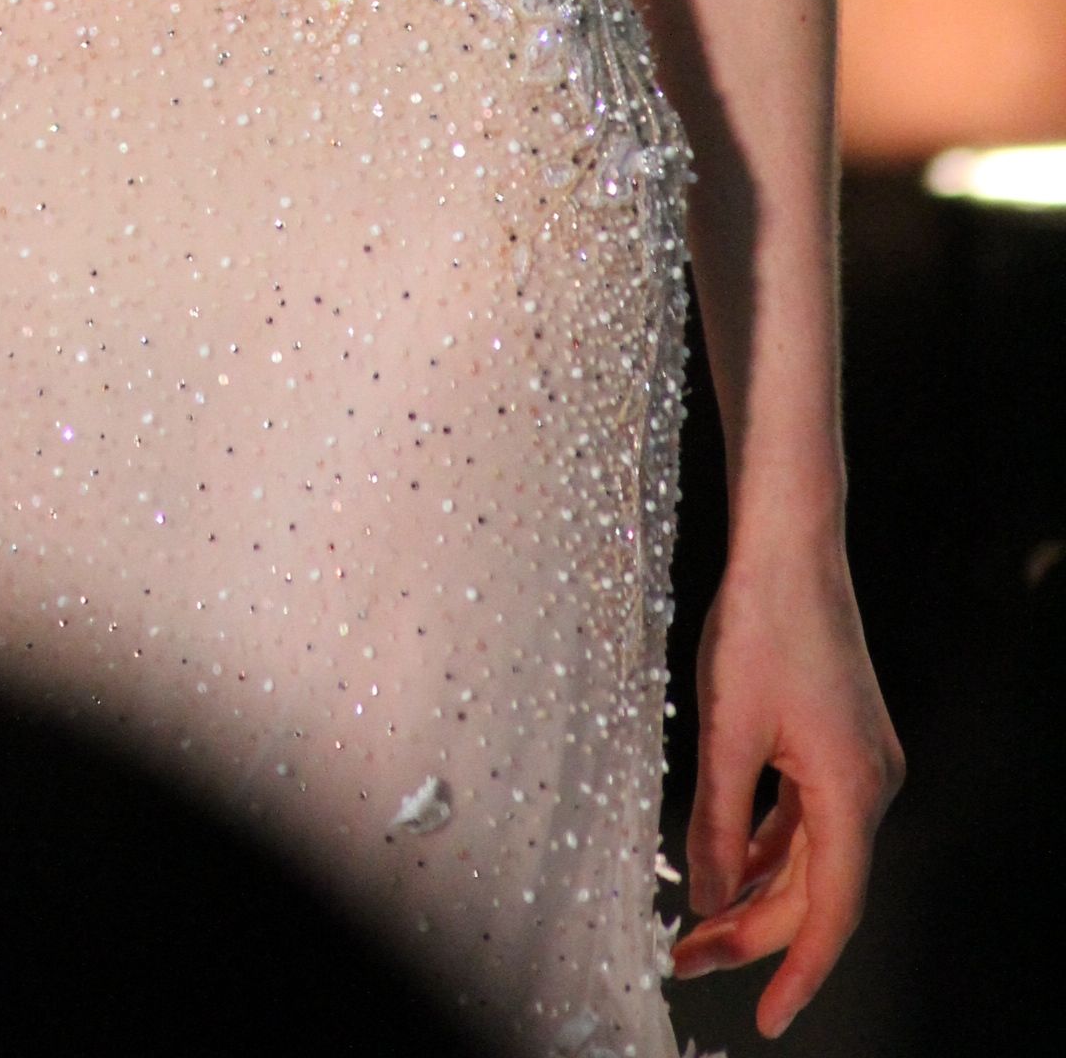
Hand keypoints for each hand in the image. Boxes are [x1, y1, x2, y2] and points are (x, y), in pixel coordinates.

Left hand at [673, 538, 902, 1032]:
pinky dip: (770, 848)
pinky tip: (728, 863)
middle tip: (685, 957)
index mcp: (851, 792)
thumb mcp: (726, 731)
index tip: (768, 1022)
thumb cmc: (760, 624)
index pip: (831, 913)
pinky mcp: (841, 744)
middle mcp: (869, 786)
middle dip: (754, 931)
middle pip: (817, 890)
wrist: (790, 545)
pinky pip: (808, 819)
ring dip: (759, 890)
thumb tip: (711, 900)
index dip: (797, 972)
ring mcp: (860, 764)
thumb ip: (718, 823)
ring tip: (697, 921)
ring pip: (812, 856)